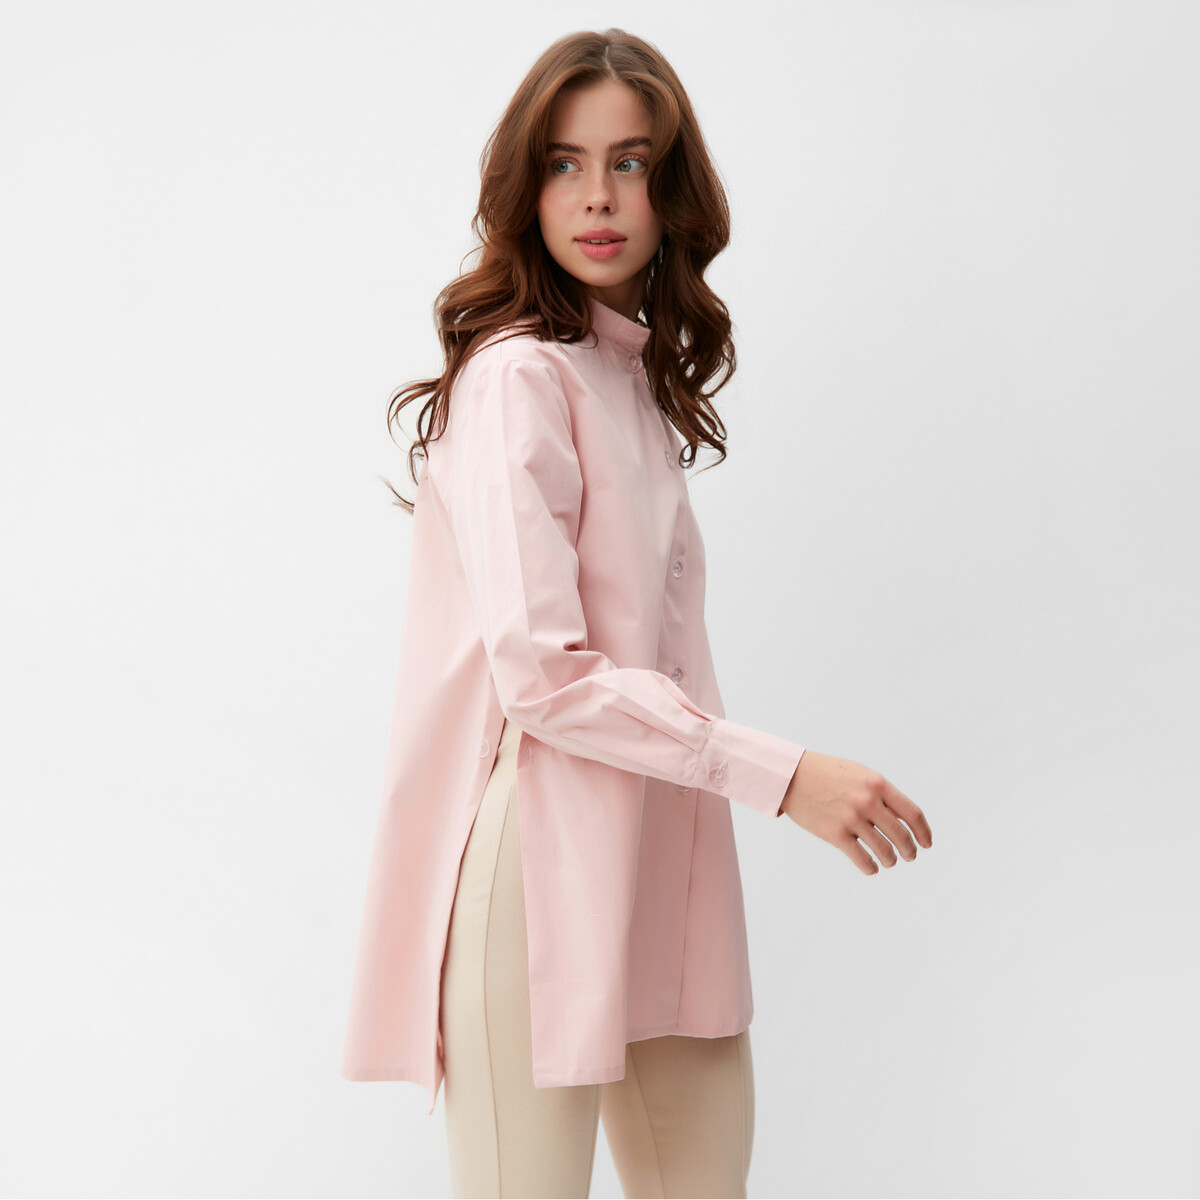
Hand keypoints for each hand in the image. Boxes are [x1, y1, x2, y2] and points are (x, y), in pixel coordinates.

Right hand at [780, 751, 931, 875]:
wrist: (791, 777)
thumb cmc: (826, 774)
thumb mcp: (859, 774)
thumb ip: (881, 793)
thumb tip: (902, 818)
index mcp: (877, 784)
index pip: (913, 814)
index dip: (924, 832)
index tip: (926, 843)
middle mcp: (867, 801)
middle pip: (901, 835)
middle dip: (909, 850)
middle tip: (909, 856)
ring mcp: (851, 819)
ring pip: (884, 850)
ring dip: (891, 860)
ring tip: (889, 861)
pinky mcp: (834, 834)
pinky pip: (862, 859)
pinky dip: (871, 868)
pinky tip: (872, 867)